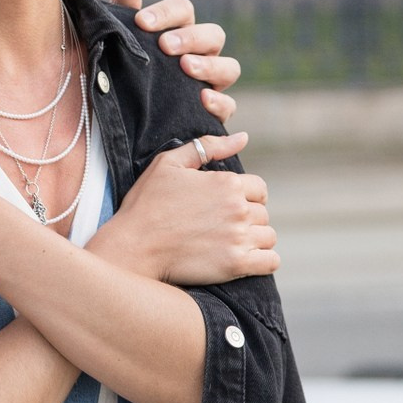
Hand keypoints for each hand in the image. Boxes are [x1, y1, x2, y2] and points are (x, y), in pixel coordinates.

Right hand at [91, 143, 277, 285]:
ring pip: (268, 237)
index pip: (259, 188)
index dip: (246, 196)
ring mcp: (238, 237)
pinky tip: (245, 259)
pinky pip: (270, 262)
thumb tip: (243, 137)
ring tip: (232, 244)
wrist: (132, 246)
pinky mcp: (236, 265)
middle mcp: (238, 208)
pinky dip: (263, 261)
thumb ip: (208, 147)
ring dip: (255, 240)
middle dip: (248, 218)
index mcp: (226, 183)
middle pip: (263, 213)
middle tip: (223, 227)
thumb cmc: (146, 204)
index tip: (228, 207)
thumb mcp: (169, 163)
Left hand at [113, 0, 241, 132]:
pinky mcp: (213, 112)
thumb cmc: (126, 69)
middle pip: (214, 34)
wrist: (123, 116)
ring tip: (185, 67)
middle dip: (191, 37)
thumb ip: (124, 12)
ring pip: (230, 67)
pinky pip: (229, 106)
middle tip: (165, 45)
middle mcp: (201, 54)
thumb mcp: (120, 42)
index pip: (184, 10)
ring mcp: (211, 83)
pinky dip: (220, 102)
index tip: (141, 22)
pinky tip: (202, 99)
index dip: (166, 12)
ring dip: (210, 66)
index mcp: (180, 31)